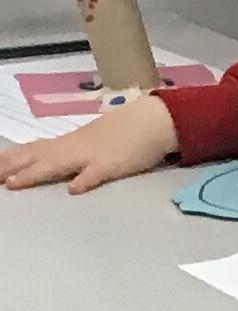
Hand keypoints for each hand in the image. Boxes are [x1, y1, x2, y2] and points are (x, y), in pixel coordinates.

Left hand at [0, 96, 176, 191]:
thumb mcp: (94, 143)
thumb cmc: (124, 133)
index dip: (11, 158)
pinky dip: (84, 180)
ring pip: (57, 164)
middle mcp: (74, 148)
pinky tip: (73, 189)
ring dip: (35, 174)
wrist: (150, 120)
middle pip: (37, 157)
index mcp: (70, 143)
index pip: (34, 150)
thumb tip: (60, 168)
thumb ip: (75, 155)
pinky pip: (97, 173)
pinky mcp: (113, 165)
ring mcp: (92, 155)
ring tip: (14, 184)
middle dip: (12, 167)